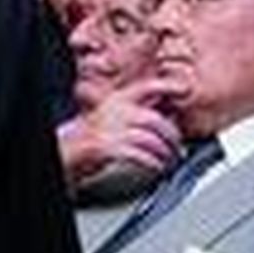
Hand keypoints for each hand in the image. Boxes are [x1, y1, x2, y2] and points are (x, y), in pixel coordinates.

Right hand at [63, 82, 183, 185]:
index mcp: (116, 99)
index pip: (146, 87)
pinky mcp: (109, 147)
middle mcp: (114, 111)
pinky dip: (153, 163)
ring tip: (168, 159)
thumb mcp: (112, 115)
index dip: (167, 86)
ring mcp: (111, 129)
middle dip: (172, 137)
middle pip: (156, 121)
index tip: (185, 88)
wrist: (67, 149)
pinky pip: (141, 155)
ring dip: (165, 153)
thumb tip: (167, 115)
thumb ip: (135, 112)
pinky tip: (156, 166)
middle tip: (178, 146)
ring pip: (151, 139)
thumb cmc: (92, 135)